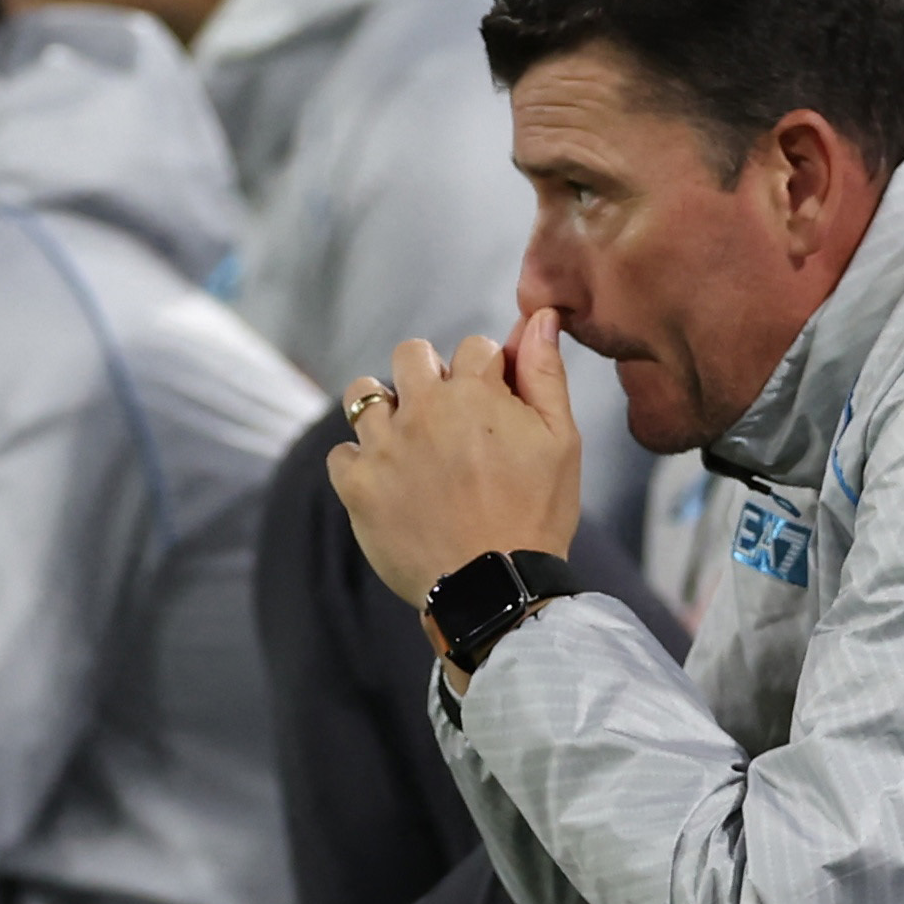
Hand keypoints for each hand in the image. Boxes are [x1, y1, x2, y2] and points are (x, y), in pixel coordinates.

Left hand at [331, 309, 585, 608]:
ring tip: (407, 442)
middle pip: (410, 354)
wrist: (496, 587)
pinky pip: (341, 453)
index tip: (495, 403)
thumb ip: (545, 374)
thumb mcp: (562, 441)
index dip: (488, 372)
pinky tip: (390, 484)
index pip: (474, 346)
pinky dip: (362, 464)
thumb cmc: (537, 515)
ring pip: (362, 394)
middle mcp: (422, 408)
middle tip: (449, 420)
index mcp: (475, 392)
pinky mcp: (356, 485)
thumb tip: (538, 316)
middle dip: (429, 376)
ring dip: (384, 408)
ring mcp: (383, 446)